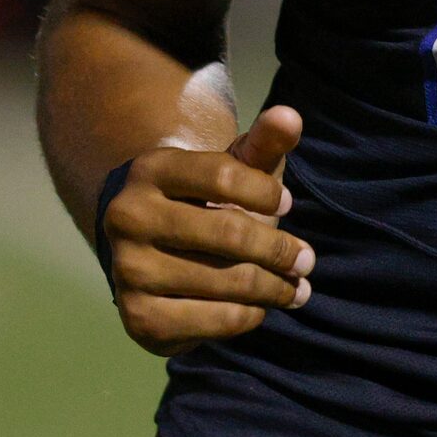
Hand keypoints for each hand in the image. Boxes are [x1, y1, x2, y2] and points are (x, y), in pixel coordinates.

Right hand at [100, 106, 313, 354]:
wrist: (156, 253)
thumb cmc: (208, 201)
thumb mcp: (234, 168)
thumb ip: (264, 142)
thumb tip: (291, 116)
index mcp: (152, 170)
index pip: (224, 176)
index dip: (266, 192)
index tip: (288, 204)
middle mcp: (129, 217)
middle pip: (229, 232)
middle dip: (281, 249)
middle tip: (307, 260)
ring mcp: (129, 270)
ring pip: (226, 281)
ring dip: (274, 287)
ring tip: (297, 288)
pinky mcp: (138, 317)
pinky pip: (212, 320)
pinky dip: (248, 316)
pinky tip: (260, 308)